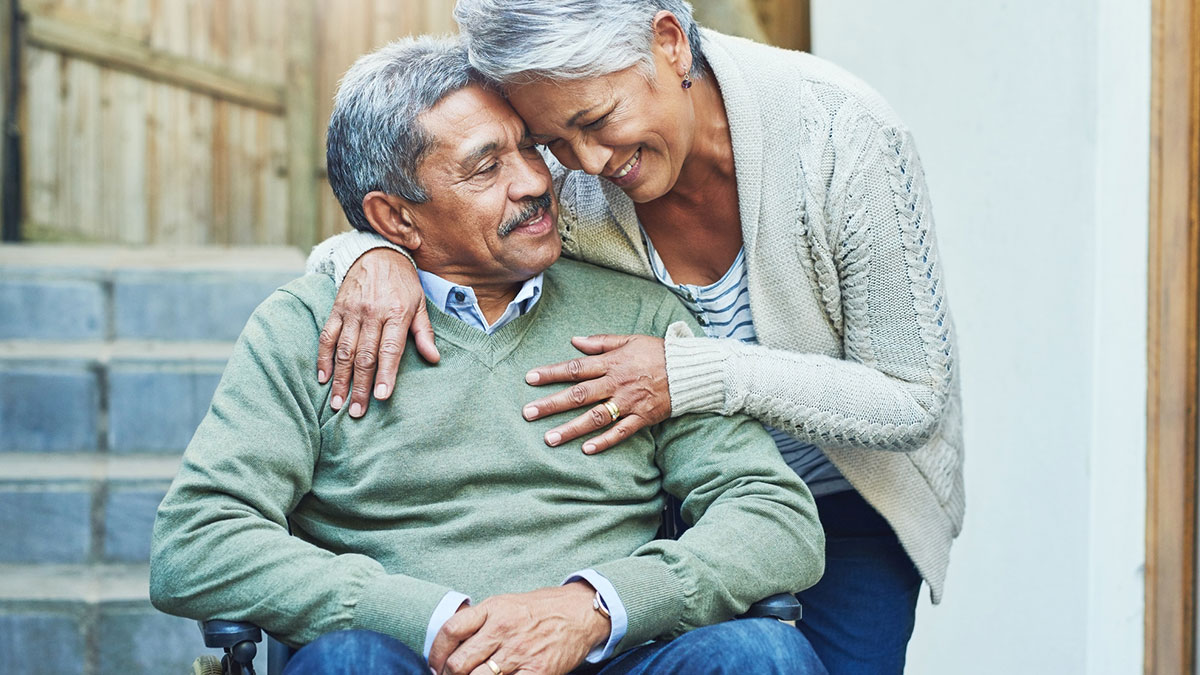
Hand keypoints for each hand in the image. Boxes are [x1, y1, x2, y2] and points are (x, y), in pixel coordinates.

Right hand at [316, 248, 439, 416]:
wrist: (376, 252)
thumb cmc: (403, 282)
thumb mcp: (420, 303)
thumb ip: (424, 332)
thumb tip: (434, 358)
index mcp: (396, 313)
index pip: (390, 349)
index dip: (386, 374)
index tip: (382, 397)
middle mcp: (372, 313)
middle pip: (365, 356)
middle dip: (360, 386)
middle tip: (357, 412)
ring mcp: (352, 311)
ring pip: (344, 350)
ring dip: (340, 378)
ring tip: (337, 403)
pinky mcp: (336, 309)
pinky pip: (327, 336)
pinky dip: (323, 358)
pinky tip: (323, 378)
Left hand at [428, 583, 608, 674]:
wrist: (579, 614)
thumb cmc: (540, 610)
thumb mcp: (506, 604)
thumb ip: (480, 620)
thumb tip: (452, 642)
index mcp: (493, 610)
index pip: (450, 631)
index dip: (435, 653)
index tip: (435, 664)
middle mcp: (502, 630)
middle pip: (458, 663)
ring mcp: (519, 653)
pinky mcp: (537, 672)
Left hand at [523, 334, 669, 453]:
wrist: (689, 370)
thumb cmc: (657, 352)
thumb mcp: (629, 340)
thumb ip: (601, 342)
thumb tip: (575, 340)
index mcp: (611, 363)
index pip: (575, 368)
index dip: (551, 373)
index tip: (530, 379)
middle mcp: (616, 384)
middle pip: (579, 395)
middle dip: (552, 404)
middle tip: (528, 413)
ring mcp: (629, 403)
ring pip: (595, 417)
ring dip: (571, 428)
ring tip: (549, 439)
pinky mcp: (642, 417)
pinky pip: (621, 432)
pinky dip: (604, 441)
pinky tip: (586, 449)